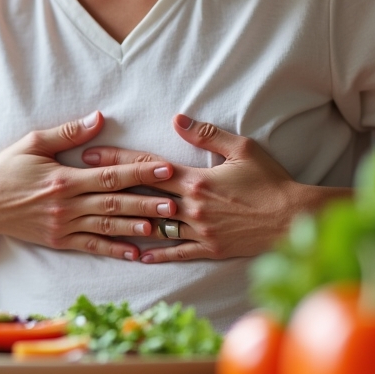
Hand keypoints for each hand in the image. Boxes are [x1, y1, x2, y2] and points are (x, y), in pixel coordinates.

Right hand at [0, 111, 178, 261]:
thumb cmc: (6, 170)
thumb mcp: (33, 143)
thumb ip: (68, 133)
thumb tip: (99, 118)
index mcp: (64, 178)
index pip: (110, 174)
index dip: (140, 172)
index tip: (165, 169)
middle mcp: (67, 204)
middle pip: (114, 203)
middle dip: (147, 203)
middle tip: (176, 204)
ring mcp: (63, 225)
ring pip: (106, 227)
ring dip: (136, 227)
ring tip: (162, 228)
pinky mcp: (59, 241)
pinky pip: (91, 247)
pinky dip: (114, 250)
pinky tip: (136, 254)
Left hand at [81, 114, 347, 263]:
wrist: (293, 218)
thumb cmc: (270, 180)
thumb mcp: (242, 148)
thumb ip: (207, 134)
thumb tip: (177, 118)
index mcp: (196, 180)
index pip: (148, 168)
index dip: (117, 160)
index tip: (92, 155)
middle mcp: (191, 208)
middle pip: (143, 196)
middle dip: (110, 189)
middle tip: (81, 184)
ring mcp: (199, 231)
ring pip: (155, 227)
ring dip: (126, 222)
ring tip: (98, 219)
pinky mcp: (210, 249)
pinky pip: (176, 252)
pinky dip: (156, 253)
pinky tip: (136, 254)